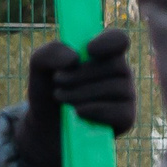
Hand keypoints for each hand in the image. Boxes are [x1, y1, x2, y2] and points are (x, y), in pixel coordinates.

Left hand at [12, 28, 136, 166]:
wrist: (48, 127)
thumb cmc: (49, 92)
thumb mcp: (40, 68)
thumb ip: (49, 53)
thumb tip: (73, 58)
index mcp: (104, 52)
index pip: (119, 39)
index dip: (108, 42)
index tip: (88, 50)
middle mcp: (120, 71)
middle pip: (115, 64)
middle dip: (82, 74)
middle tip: (57, 80)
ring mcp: (126, 95)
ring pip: (116, 87)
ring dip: (82, 93)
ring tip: (61, 98)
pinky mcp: (127, 117)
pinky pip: (120, 112)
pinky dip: (95, 111)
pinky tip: (78, 112)